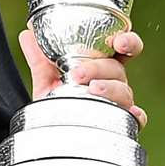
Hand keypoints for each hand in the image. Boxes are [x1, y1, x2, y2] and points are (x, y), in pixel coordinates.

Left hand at [19, 28, 146, 127]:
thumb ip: (38, 56)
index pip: (122, 47)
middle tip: (78, 73)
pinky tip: (131, 112)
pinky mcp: (119, 123)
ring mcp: (118, 102)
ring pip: (124, 91)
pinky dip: (136, 115)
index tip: (119, 41)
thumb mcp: (45, 77)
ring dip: (109, 88)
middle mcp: (113, 81)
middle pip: (117, 68)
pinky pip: (134, 119)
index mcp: (101, 64)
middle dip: (99, 67)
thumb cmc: (57, 100)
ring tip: (91, 89)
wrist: (52, 132)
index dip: (127, 41)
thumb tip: (27, 33)